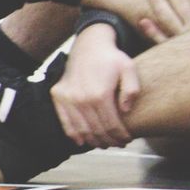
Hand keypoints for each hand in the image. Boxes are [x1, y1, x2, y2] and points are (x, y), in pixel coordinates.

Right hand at [52, 24, 140, 148]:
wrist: (89, 45)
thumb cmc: (112, 59)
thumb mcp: (129, 69)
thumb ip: (131, 90)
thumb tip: (126, 111)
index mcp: (100, 94)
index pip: (111, 124)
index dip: (120, 135)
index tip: (128, 139)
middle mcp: (81, 99)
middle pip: (96, 130)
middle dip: (109, 140)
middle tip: (119, 144)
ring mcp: (68, 98)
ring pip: (81, 129)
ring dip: (93, 140)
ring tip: (105, 144)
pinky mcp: (58, 96)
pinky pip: (65, 121)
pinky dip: (73, 134)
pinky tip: (83, 141)